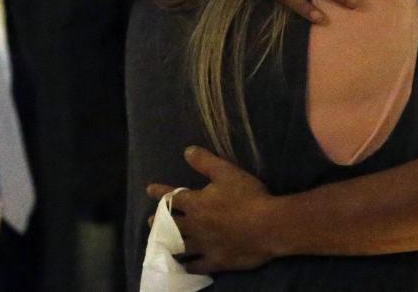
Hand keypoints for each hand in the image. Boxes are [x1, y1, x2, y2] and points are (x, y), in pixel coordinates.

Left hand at [147, 146, 279, 273]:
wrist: (268, 226)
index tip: (149, 190)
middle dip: (158, 221)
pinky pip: (197, 266)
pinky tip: (185, 266)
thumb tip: (187, 151)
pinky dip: (189, 266)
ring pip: (180, 247)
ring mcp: (204, 246)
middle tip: (150, 221)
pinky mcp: (216, 261)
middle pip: (170, 225)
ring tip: (162, 244)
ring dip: (169, 244)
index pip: (171, 197)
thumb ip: (205, 162)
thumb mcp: (226, 172)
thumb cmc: (247, 196)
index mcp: (195, 203)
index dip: (159, 192)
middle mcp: (194, 226)